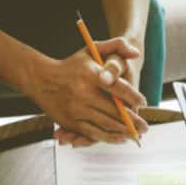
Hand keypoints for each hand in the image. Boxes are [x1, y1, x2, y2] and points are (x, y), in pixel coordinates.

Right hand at [27, 38, 149, 145]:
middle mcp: (83, 93)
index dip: (133, 96)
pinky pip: (93, 133)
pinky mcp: (70, 122)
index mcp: (91, 75)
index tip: (143, 102)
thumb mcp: (91, 49)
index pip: (118, 88)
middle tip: (145, 125)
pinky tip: (120, 139)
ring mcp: (76, 109)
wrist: (41, 79)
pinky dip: (108, 138)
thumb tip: (136, 53)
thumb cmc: (71, 65)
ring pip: (106, 124)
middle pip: (115, 110)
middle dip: (133, 120)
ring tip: (136, 134)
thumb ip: (116, 45)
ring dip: (124, 132)